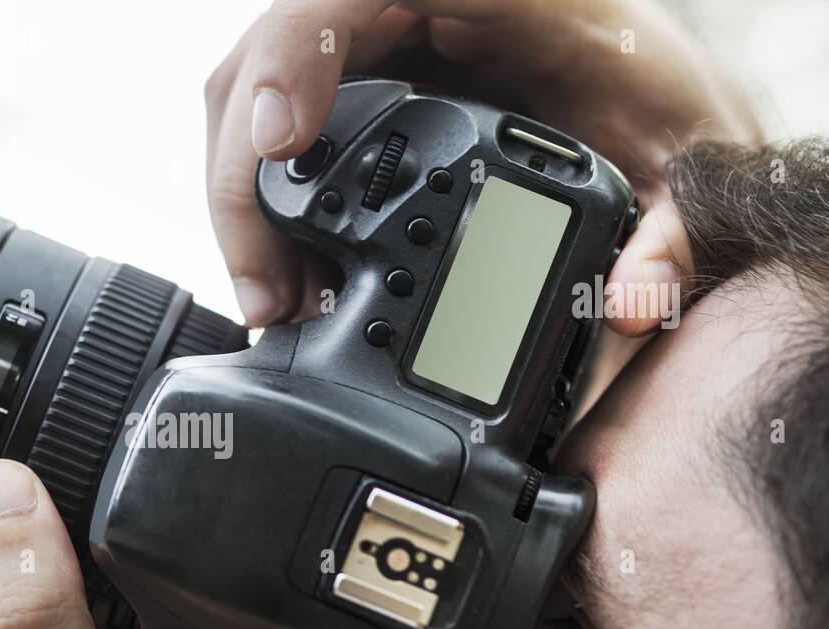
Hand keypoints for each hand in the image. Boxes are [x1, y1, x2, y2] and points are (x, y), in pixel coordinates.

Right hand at [205, 0, 761, 333]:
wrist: (641, 87)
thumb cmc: (655, 96)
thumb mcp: (684, 158)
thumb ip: (673, 227)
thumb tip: (633, 303)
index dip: (295, 57)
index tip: (283, 145)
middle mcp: (407, 4)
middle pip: (268, 54)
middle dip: (243, 177)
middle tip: (269, 291)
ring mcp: (367, 41)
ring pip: (248, 92)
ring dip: (240, 198)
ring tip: (275, 300)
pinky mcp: (347, 83)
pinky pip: (269, 121)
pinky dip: (259, 200)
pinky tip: (288, 270)